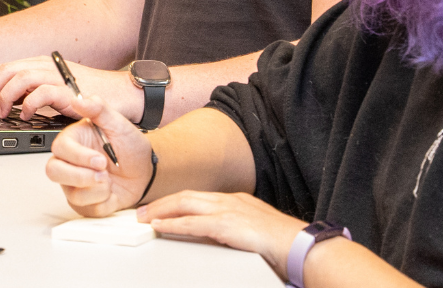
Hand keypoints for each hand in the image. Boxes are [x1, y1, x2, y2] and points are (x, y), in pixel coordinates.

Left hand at [0, 55, 138, 121]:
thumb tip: (12, 101)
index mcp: (43, 65)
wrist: (124, 96)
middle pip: (8, 69)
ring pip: (21, 77)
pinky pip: (43, 91)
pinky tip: (26, 115)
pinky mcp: (70, 90)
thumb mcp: (58, 90)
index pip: (7, 67)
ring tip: (4, 113)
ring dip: (7, 96)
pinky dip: (30, 103)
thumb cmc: (94, 96)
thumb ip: (36, 91)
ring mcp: (59, 77)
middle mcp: (48, 67)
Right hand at [43, 93, 153, 216]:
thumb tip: (79, 99)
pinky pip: (87, 208)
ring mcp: (73, 184)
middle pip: (54, 171)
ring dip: (97, 189)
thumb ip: (99, 110)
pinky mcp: (83, 203)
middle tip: (104, 175)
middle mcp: (68, 163)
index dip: (79, 157)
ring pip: (72, 193)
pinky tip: (112, 191)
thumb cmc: (130, 147)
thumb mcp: (119, 124)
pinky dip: (104, 202)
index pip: (60, 149)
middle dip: (80, 176)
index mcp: (73, 142)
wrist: (146, 171)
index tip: (101, 160)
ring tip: (111, 181)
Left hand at [137, 191, 308, 276]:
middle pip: (187, 196)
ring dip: (160, 211)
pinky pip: (193, 223)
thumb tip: (215, 236)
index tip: (160, 208)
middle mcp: (230, 201)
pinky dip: (173, 224)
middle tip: (141, 212)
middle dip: (161, 203)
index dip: (176, 202)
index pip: (199, 197)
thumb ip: (232, 229)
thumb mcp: (252, 230)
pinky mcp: (228, 225)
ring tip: (144, 218)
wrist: (301, 246)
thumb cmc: (282, 243)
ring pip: (185, 204)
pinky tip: (159, 227)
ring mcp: (229, 210)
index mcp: (236, 201)